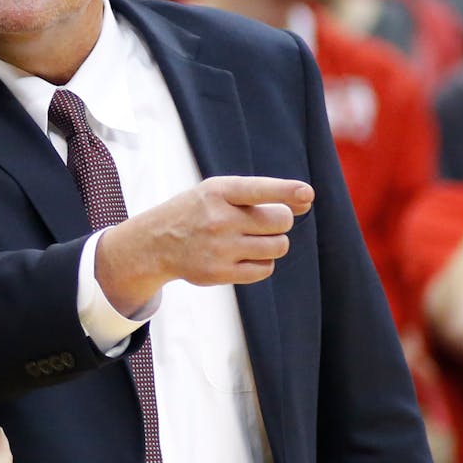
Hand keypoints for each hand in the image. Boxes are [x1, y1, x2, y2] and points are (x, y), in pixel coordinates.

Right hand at [96, 175, 312, 313]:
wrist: (157, 242)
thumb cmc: (199, 211)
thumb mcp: (220, 192)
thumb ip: (261, 194)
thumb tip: (306, 201)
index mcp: (218, 192)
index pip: (260, 190)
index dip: (287, 191)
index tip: (306, 194)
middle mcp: (218, 219)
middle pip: (280, 221)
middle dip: (281, 220)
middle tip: (264, 221)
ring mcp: (219, 248)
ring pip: (278, 246)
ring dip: (274, 242)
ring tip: (253, 238)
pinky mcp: (220, 273)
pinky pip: (265, 269)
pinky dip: (263, 262)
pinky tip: (245, 255)